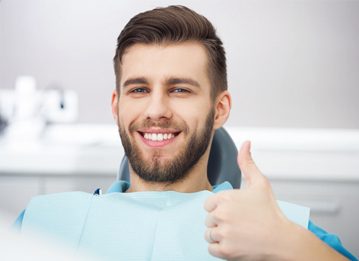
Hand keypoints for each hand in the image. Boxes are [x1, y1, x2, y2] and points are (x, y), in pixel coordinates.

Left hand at [204, 141, 289, 259]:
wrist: (282, 240)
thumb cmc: (271, 212)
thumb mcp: (260, 183)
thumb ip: (247, 163)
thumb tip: (246, 143)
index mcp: (225, 197)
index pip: (209, 204)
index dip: (221, 208)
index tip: (235, 212)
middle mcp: (221, 214)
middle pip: (209, 219)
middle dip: (221, 222)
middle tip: (239, 224)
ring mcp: (223, 233)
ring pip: (209, 234)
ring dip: (220, 235)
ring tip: (238, 234)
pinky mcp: (225, 250)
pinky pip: (211, 248)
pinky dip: (220, 248)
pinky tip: (235, 243)